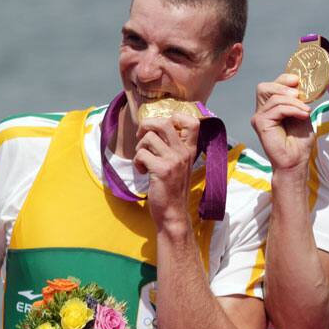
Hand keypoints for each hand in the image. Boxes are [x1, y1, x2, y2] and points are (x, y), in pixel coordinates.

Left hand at [134, 114, 199, 231]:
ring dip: (140, 148)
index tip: (162, 128)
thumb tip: (154, 129)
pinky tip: (143, 171)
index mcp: (190, 149)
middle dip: (146, 125)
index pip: (191, 122)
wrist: (173, 211)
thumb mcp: (180, 165)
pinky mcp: (162, 170)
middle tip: (142, 136)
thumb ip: (174, 148)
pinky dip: (137, 162)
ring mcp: (174, 160)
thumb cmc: (173, 188)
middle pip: (164, 122)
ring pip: (148, 137)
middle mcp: (184, 152)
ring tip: (143, 160)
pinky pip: (141, 154)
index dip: (174, 117)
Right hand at [251, 73, 312, 172]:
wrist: (296, 161)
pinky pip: (276, 108)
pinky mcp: (260, 123)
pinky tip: (303, 115)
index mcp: (271, 107)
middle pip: (264, 86)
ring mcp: (259, 117)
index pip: (272, 85)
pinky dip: (292, 109)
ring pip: (273, 97)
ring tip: (306, 111)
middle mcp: (262, 110)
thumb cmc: (299, 141)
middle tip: (299, 94)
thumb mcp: (302, 114)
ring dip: (293, 102)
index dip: (284, 79)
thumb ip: (298, 100)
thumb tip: (299, 85)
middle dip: (283, 85)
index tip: (299, 82)